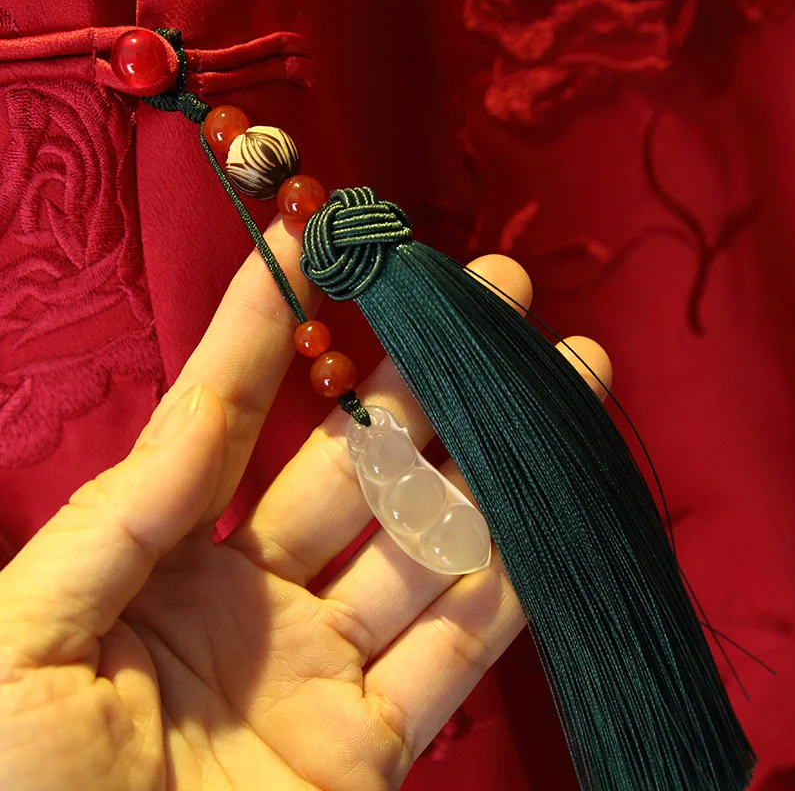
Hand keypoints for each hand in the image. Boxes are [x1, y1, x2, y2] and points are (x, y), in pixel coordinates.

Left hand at [0, 217, 610, 790]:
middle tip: (484, 296)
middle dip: (422, 377)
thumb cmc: (9, 788)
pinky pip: (454, 654)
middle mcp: (252, 600)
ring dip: (495, 463)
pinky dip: (507, 584)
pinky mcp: (371, 751)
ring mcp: (320, 671)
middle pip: (357, 466)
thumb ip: (119, 518)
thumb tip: (200, 404)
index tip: (308, 240)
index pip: (226, 420)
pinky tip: (548, 506)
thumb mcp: (24, 638)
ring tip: (560, 377)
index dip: (266, 330)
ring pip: (427, 545)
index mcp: (156, 561)